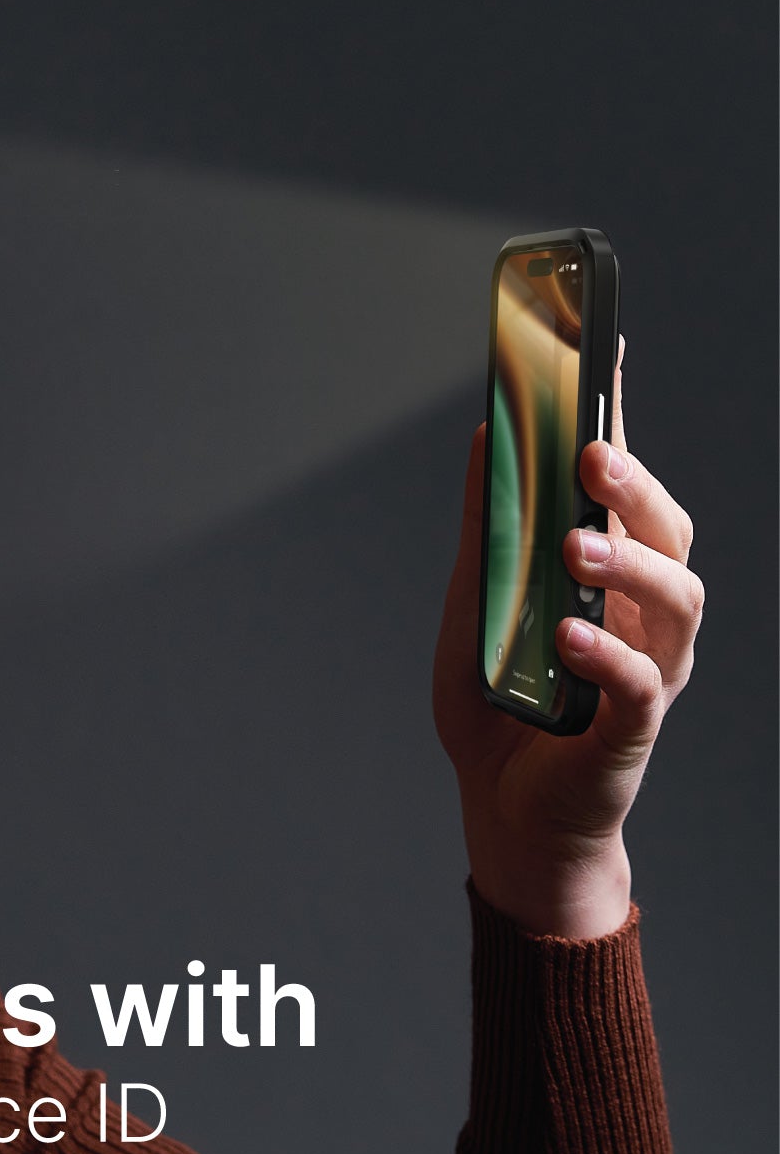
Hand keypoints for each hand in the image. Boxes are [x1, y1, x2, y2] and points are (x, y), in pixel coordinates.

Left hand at [432, 337, 703, 938]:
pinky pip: (643, 683)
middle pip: (669, 529)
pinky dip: (610, 652)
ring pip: (678, 598)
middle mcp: (641, 609)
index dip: (619, 415)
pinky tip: (571, 633)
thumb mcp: (476, 604)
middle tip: (592, 454)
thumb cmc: (498, 703)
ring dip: (630, 562)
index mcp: (605, 571)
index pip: (623, 483)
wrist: (502, 808)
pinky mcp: (634, 726)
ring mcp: (648, 665)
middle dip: (636, 484)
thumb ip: (487, 530)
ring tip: (575, 546)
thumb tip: (483, 439)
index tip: (605, 344)